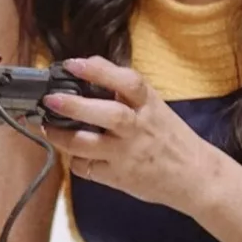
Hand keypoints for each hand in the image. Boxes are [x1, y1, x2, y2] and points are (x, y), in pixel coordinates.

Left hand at [40, 56, 215, 212]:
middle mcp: (139, 128)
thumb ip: (127, 94)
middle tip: (51, 99)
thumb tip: (88, 72)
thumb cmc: (170, 138)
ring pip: (89, 145)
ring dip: (62, 136)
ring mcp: (127, 154)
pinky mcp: (119, 177)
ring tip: (47, 127)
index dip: (99, 70)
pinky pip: (87, 168)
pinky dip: (75, 160)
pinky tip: (73, 154)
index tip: (73, 63)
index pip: (128, 82)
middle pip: (108, 114)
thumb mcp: (155, 108)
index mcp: (149, 105)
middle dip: (75, 106)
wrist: (195, 176)